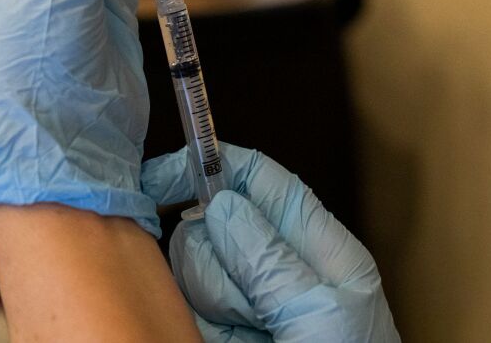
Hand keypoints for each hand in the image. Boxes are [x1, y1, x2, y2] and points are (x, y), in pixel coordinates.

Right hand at [141, 143, 400, 340]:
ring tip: (246, 332)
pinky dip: (197, 320)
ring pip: (191, 261)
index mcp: (315, 246)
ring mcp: (243, 294)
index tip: (167, 173)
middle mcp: (274, 262)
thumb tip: (223, 203)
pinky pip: (181, 299)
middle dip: (220, 262)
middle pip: (211, 221)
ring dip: (212, 297)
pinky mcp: (214, 322)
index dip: (212, 166)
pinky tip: (224, 340)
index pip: (258, 179)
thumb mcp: (323, 317)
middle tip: (249, 304)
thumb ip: (274, 258)